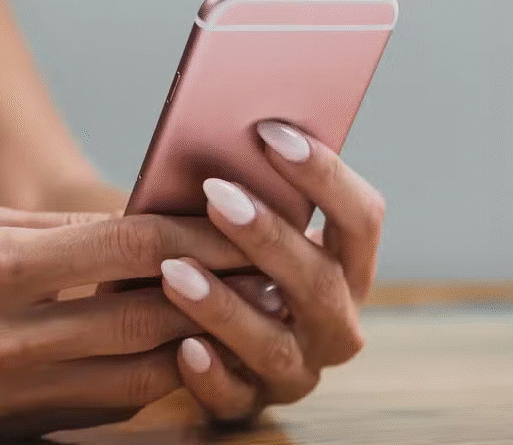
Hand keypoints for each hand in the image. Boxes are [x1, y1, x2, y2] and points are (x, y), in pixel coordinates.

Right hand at [0, 207, 253, 436]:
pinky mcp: (9, 430)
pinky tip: (167, 346)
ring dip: (193, 343)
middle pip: (144, 322)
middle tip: (266, 266)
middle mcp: (1, 340)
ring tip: (232, 308)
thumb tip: (144, 229)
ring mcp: (5, 397)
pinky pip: (103, 408)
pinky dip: (145, 377)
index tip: (238, 216)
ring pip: (138, 380)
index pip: (124, 250)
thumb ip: (61, 231)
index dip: (194, 232)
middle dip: (216, 290)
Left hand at [160, 121, 383, 423]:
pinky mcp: (249, 404)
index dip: (323, 174)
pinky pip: (234, 398)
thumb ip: (246, 192)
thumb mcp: (241, 227)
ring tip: (173, 270)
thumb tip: (218, 129)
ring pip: (274, 345)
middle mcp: (333, 324)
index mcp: (345, 269)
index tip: (270, 131)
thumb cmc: (221, 258)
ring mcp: (295, 370)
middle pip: (320, 282)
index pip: (360, 219)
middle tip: (215, 193)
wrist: (196, 334)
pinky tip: (182, 348)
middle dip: (268, 236)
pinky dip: (210, 374)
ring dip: (225, 306)